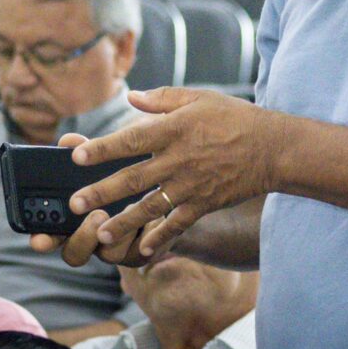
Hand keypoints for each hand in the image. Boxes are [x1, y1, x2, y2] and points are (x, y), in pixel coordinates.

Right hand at [28, 134, 168, 267]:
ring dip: (117, 234)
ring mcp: (116, 249)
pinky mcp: (141, 251)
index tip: (38, 238)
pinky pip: (139, 251)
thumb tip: (68, 141)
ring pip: (109, 254)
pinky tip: (151, 220)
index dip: (43, 240)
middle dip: (82, 238)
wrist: (161, 201)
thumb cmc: (121, 181)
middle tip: (96, 214)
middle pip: (74, 254)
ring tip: (128, 210)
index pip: (50, 237)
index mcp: (75, 223)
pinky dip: (143, 235)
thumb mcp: (104, 165)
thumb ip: (86, 154)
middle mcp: (92, 241)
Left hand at [68, 87, 280, 257]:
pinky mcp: (204, 203)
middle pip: (132, 178)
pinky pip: (177, 224)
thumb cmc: (236, 118)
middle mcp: (180, 159)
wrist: (273, 148)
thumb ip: (164, 98)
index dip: (102, 148)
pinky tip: (141, 250)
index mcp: (176, 129)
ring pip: (150, 207)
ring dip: (121, 221)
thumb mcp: (201, 98)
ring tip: (98, 234)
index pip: (131, 140)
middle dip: (100, 192)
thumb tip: (131, 98)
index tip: (76, 156)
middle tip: (74, 203)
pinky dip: (159, 238)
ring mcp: (192, 185)